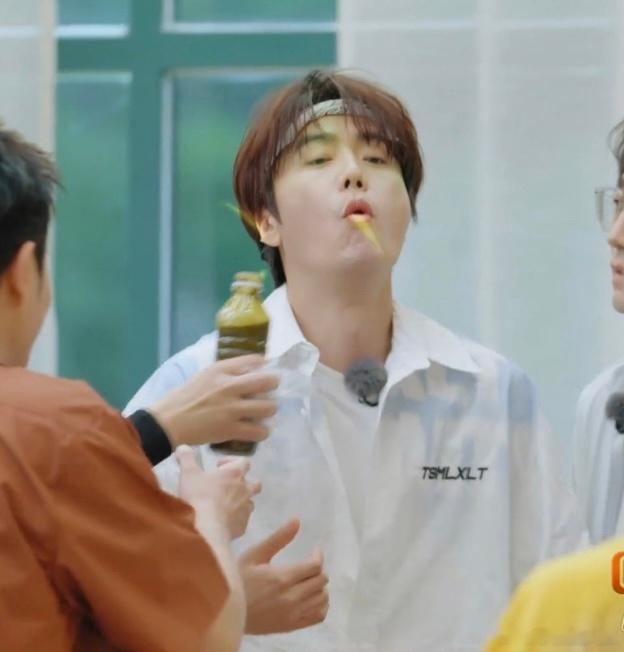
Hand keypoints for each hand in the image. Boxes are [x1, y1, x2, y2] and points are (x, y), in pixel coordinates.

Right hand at [148, 355, 278, 447]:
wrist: (168, 422)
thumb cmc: (184, 397)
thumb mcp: (204, 375)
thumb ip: (226, 372)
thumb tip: (251, 370)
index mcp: (220, 369)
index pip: (254, 360)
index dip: (264, 364)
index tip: (266, 369)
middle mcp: (229, 386)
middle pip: (267, 381)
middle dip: (273, 385)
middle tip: (270, 390)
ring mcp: (232, 408)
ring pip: (268, 407)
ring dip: (269, 410)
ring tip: (264, 412)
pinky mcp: (230, 429)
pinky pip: (259, 431)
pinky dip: (262, 431)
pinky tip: (258, 430)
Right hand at [177, 446, 261, 539]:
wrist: (206, 529)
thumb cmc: (199, 496)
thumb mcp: (188, 473)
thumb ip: (186, 458)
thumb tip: (183, 447)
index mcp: (235, 473)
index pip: (244, 462)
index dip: (233, 461)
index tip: (219, 466)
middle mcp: (245, 490)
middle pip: (255, 483)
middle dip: (244, 483)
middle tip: (228, 486)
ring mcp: (246, 509)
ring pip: (250, 502)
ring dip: (240, 502)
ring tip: (225, 505)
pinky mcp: (243, 526)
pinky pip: (242, 520)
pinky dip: (235, 519)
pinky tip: (223, 522)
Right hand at [238, 519, 329, 633]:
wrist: (226, 611)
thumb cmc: (239, 579)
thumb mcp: (255, 555)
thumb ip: (278, 538)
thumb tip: (297, 520)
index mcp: (282, 577)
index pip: (315, 566)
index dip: (318, 556)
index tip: (314, 551)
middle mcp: (291, 597)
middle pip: (321, 581)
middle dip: (318, 569)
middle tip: (309, 565)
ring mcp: (293, 614)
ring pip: (322, 598)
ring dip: (320, 586)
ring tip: (310, 580)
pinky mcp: (291, 626)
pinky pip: (318, 616)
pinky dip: (322, 605)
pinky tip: (313, 598)